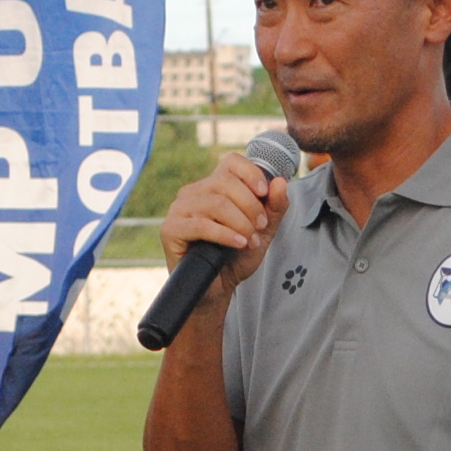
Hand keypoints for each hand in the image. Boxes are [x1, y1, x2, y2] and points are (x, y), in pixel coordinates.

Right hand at [157, 152, 287, 291]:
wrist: (219, 289)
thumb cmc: (237, 257)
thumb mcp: (264, 231)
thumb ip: (274, 207)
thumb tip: (280, 181)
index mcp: (214, 186)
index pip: (231, 162)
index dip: (251, 173)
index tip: (264, 192)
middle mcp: (194, 193)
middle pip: (225, 182)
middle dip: (250, 206)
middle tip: (261, 226)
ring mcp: (180, 209)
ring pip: (216, 203)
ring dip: (240, 223)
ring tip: (250, 241)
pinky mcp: (171, 229)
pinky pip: (201, 225)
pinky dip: (226, 234)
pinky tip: (238, 244)